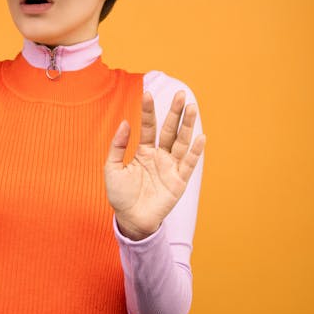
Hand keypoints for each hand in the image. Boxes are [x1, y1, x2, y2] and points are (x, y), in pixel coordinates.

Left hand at [105, 90, 205, 240]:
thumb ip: (118, 146)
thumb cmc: (120, 195)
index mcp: (144, 151)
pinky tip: (201, 137)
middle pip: (169, 130)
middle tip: (181, 94)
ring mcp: (170, 167)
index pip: (148, 126)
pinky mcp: (179, 181)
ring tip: (192, 108)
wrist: (130, 220)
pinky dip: (195, 151)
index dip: (148, 111)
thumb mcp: (112, 168)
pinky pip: (189, 164)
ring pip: (181, 142)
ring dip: (188, 125)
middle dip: (175, 112)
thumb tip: (125, 123)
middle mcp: (159, 156)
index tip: (147, 93)